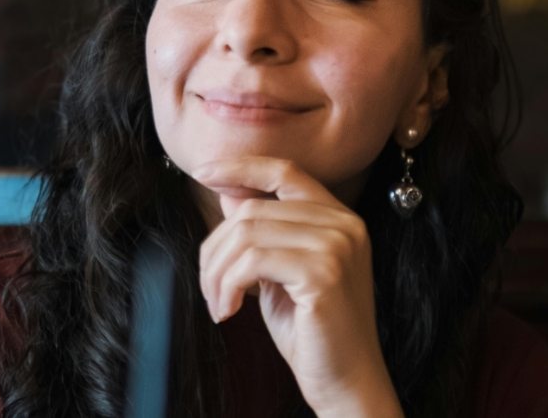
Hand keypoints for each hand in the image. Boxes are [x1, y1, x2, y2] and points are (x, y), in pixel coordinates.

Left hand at [194, 157, 402, 416]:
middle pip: (251, 209)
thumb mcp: (277, 272)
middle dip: (215, 249)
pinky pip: (251, 262)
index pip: (284, 171)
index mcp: (338, 218)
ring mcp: (337, 246)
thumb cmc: (310, 330)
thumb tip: (228, 194)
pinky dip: (227, 286)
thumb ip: (261, 231)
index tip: (203, 172)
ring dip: (217, 272)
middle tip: (209, 288)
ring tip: (218, 303)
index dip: (240, 167)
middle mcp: (343, 224)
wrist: (344, 381)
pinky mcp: (323, 273)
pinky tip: (229, 311)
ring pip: (245, 233)